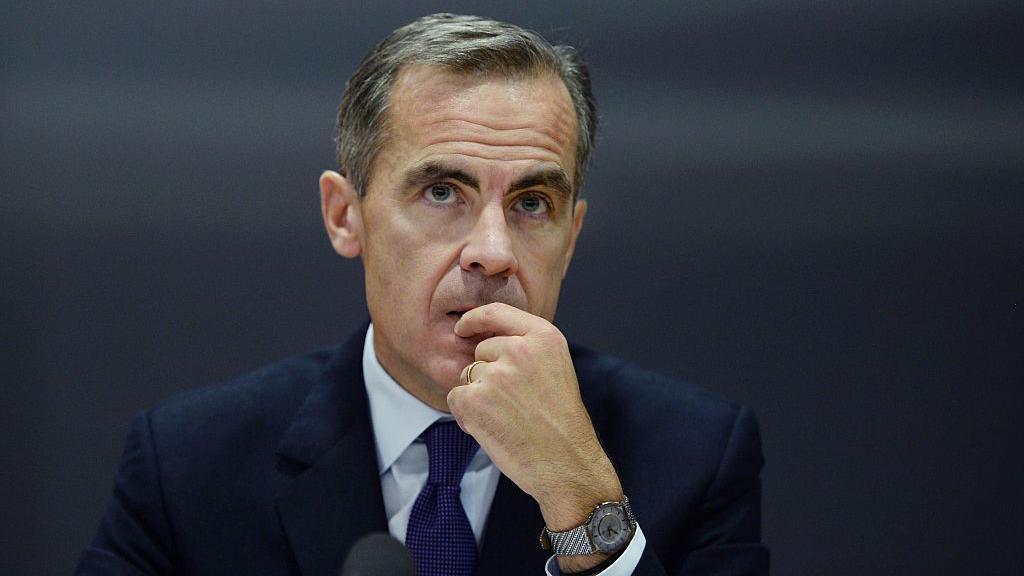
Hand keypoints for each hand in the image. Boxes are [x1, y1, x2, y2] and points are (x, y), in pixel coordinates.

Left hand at [448, 303, 623, 569]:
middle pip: (481, 350)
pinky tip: (491, 428)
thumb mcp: (556, 368)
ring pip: (468, 375)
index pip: (497, 312)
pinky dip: (466, 414)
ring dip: (478, 395)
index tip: (463, 327)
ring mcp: (496, 374)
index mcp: (544, 337)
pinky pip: (456, 397)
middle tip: (513, 402)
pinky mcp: (476, 400)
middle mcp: (519, 349)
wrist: (567, 463)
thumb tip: (484, 340)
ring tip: (506, 417)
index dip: (475, 319)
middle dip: (487, 372)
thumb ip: (526, 348)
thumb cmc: (562, 422)